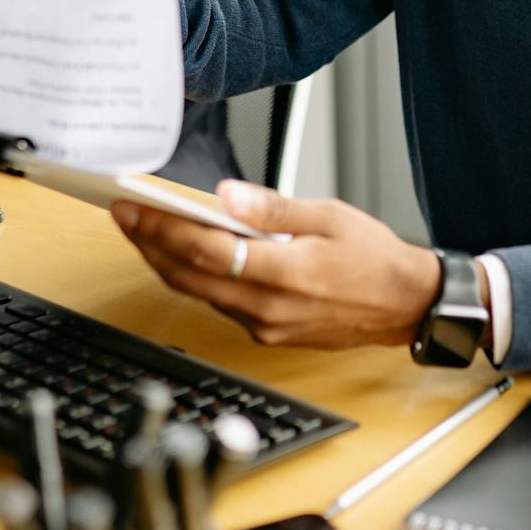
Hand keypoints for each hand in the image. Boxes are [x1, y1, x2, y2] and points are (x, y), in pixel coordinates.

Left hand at [110, 179, 444, 349]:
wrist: (406, 306)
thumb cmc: (375, 258)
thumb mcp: (330, 216)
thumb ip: (274, 208)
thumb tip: (227, 195)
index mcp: (287, 273)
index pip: (207, 250)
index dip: (162, 229)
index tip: (133, 208)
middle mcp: (270, 307)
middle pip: (191, 275)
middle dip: (151, 244)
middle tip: (124, 215)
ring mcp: (266, 326)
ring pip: (200, 293)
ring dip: (169, 262)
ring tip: (146, 231)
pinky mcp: (268, 333)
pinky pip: (221, 304)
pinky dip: (197, 278)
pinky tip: (187, 256)